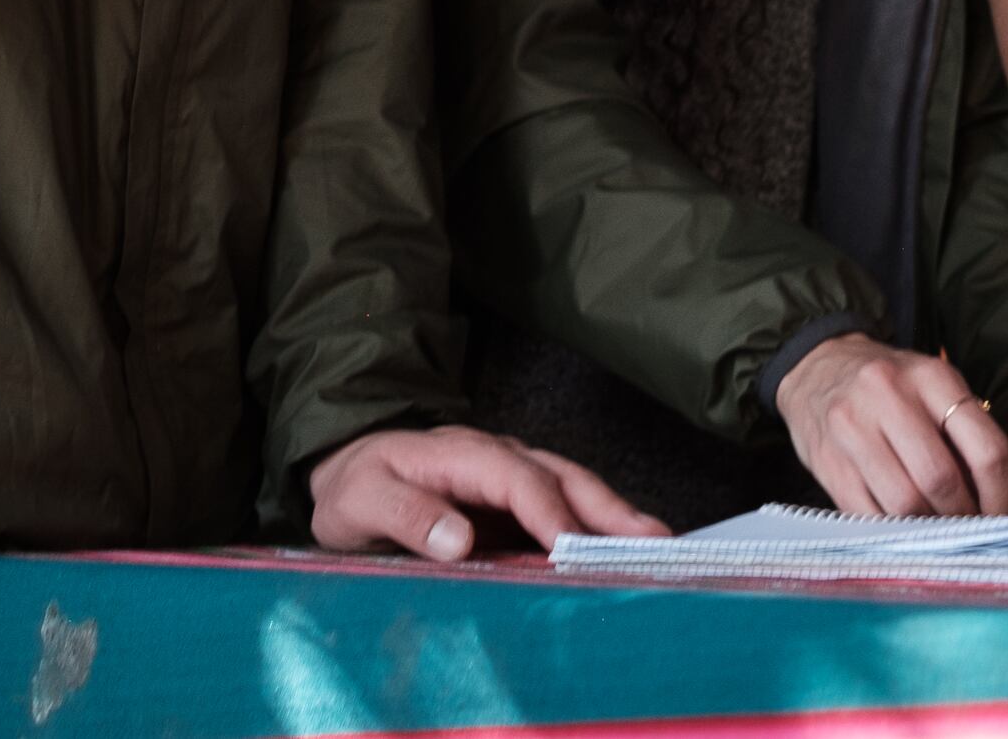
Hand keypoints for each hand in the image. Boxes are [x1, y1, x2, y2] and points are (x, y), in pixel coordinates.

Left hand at [309, 425, 660, 561]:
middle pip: (561, 477)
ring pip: (573, 489)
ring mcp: (512, 478)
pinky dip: (599, 528)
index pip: (515, 478)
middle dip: (607, 509)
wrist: (349, 472)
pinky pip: (565, 509)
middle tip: (652, 542)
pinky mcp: (517, 504)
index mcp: (461, 454)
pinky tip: (625, 553)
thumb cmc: (357, 488)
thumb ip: (404, 514)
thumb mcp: (360, 501)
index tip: (571, 549)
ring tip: (658, 547)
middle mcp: (497, 458)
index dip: (547, 511)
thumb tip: (457, 538)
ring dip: (615, 516)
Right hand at [774, 335, 1007, 516]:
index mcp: (932, 377)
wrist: (816, 365)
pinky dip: (894, 531)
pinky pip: (868, 515)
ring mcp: (851, 427)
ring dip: (930, 529)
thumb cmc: (893, 388)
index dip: (1003, 497)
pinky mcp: (825, 460)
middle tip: (971, 529)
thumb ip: (984, 452)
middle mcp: (889, 394)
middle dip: (964, 518)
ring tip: (938, 528)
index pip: (987, 449)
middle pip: (944, 481)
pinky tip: (904, 527)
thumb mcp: (940, 399)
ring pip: (905, 503)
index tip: (1006, 520)